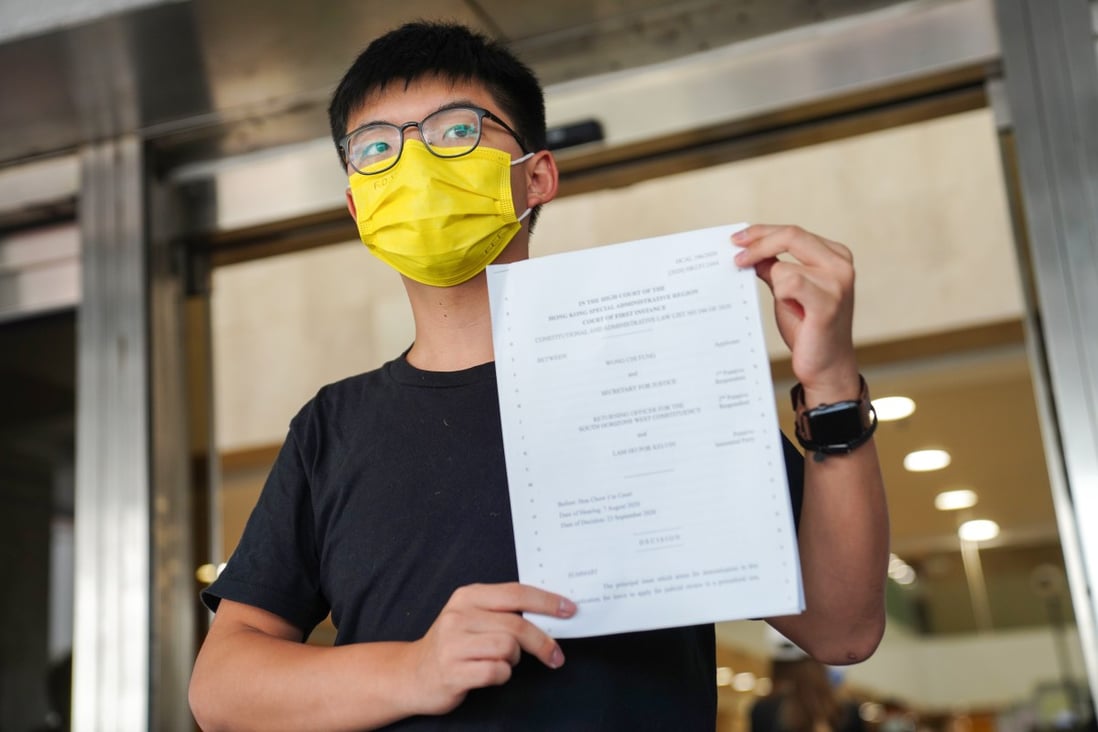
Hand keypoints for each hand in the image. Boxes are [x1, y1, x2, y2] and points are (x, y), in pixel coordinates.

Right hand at [404, 582, 575, 715]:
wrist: (412, 674)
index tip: (569, 610)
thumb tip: (550, 612)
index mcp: (468, 596)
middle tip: (555, 656)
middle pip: (516, 624)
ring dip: (513, 660)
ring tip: (502, 662)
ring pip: (508, 648)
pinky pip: (496, 671)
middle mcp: (458, 615)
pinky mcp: (452, 670)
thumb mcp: (472, 617)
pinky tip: (491, 675)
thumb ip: (503, 611)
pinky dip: (502, 676)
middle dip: (542, 642)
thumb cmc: (453, 645)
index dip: (546, 601)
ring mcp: (453, 643)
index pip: (516, 593)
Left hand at [732, 224, 859, 400]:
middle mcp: (841, 265)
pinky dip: (781, 295)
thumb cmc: (808, 328)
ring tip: (789, 305)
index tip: (736, 240)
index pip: (792, 233)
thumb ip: (774, 268)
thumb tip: (748, 251)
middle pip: (791, 235)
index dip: (761, 233)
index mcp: (835, 256)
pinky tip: (791, 308)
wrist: (826, 365)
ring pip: (784, 266)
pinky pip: (789, 284)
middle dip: (757, 244)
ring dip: (775, 285)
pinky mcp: (827, 303)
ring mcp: (837, 283)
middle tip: (735, 257)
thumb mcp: (788, 291)